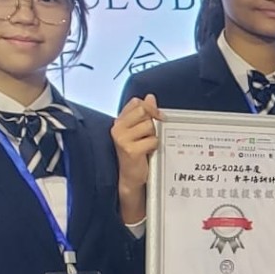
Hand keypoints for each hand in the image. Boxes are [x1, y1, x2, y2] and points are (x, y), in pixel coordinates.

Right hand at [111, 95, 161, 223]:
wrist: (130, 177)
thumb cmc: (136, 153)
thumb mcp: (139, 131)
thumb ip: (144, 114)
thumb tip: (150, 97)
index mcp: (119, 121)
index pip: (136, 103)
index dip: (150, 107)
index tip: (157, 116)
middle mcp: (118, 128)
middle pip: (144, 112)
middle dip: (153, 122)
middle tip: (151, 134)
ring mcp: (122, 138)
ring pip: (150, 126)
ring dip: (154, 136)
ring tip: (147, 145)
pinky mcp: (130, 149)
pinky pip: (152, 140)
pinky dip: (154, 146)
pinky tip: (148, 153)